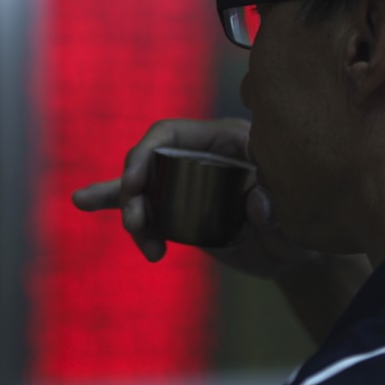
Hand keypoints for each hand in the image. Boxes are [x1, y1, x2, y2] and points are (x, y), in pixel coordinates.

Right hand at [71, 117, 318, 277]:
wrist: (296, 251)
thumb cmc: (301, 219)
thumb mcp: (296, 212)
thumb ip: (279, 208)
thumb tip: (256, 205)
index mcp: (225, 140)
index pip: (170, 133)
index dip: (145, 152)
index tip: (133, 182)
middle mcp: (201, 156)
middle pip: (149, 161)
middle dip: (133, 191)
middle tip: (138, 224)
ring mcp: (187, 183)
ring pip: (142, 187)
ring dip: (130, 210)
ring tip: (141, 238)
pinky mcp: (180, 209)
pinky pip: (144, 203)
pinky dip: (113, 202)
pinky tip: (83, 201)